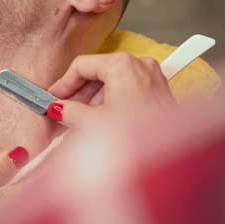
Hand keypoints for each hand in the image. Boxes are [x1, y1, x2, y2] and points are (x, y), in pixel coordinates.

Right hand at [47, 53, 175, 127]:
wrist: (172, 159)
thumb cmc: (138, 139)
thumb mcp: (93, 124)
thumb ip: (70, 112)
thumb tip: (58, 109)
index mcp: (122, 64)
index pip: (82, 65)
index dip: (63, 84)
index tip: (53, 98)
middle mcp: (140, 65)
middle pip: (99, 74)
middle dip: (79, 96)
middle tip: (62, 113)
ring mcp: (152, 78)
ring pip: (113, 84)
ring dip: (94, 103)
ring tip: (79, 124)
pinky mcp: (159, 92)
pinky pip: (128, 92)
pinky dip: (111, 105)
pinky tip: (100, 125)